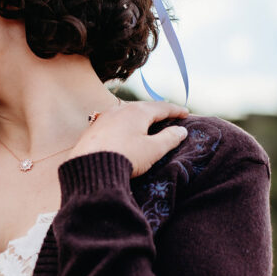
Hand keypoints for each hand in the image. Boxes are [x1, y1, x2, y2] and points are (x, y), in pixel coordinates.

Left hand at [68, 101, 188, 176]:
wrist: (90, 168)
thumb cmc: (125, 157)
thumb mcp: (152, 150)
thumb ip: (169, 139)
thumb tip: (181, 130)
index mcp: (137, 112)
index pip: (162, 107)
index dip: (175, 110)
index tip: (186, 113)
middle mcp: (119, 110)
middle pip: (143, 107)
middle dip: (157, 110)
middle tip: (169, 114)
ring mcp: (104, 117)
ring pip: (127, 112)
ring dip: (140, 115)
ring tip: (149, 121)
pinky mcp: (93, 129)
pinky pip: (114, 121)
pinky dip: (125, 123)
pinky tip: (125, 129)